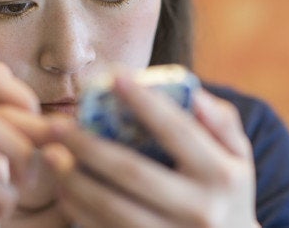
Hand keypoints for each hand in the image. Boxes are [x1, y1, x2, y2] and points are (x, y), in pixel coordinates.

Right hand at [0, 62, 66, 227]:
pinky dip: (7, 196)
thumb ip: (34, 138)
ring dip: (21, 155)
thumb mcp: (12, 162)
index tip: (41, 132)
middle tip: (56, 157)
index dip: (27, 98)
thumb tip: (69, 125)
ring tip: (26, 184)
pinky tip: (0, 212)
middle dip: (38, 131)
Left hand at [44, 75, 259, 227]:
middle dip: (89, 146)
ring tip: (50, 156)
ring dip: (75, 181)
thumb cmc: (227, 188)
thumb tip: (190, 91)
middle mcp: (199, 210)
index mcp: (222, 176)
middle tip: (56, 125)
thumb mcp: (238, 153)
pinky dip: (79, 211)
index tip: (114, 77)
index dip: (145, 103)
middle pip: (133, 173)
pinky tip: (63, 189)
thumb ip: (220, 120)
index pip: (177, 131)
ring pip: (112, 210)